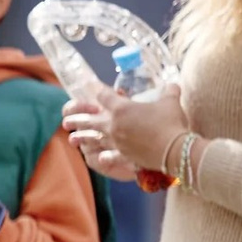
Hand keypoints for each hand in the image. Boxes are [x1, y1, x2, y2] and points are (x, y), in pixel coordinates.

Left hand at [62, 86, 187, 184]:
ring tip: (71, 139)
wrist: (175, 149)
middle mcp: (113, 125)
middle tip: (66, 120)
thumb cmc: (171, 122)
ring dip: (81, 138)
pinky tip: (97, 157)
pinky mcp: (122, 155)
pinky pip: (109, 156)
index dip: (97, 91)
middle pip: (90, 120)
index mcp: (122, 108)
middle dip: (77, 119)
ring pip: (93, 138)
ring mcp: (115, 142)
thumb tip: (173, 85)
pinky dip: (103, 157)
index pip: (104, 96)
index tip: (92, 89)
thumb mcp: (171, 102)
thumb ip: (169, 92)